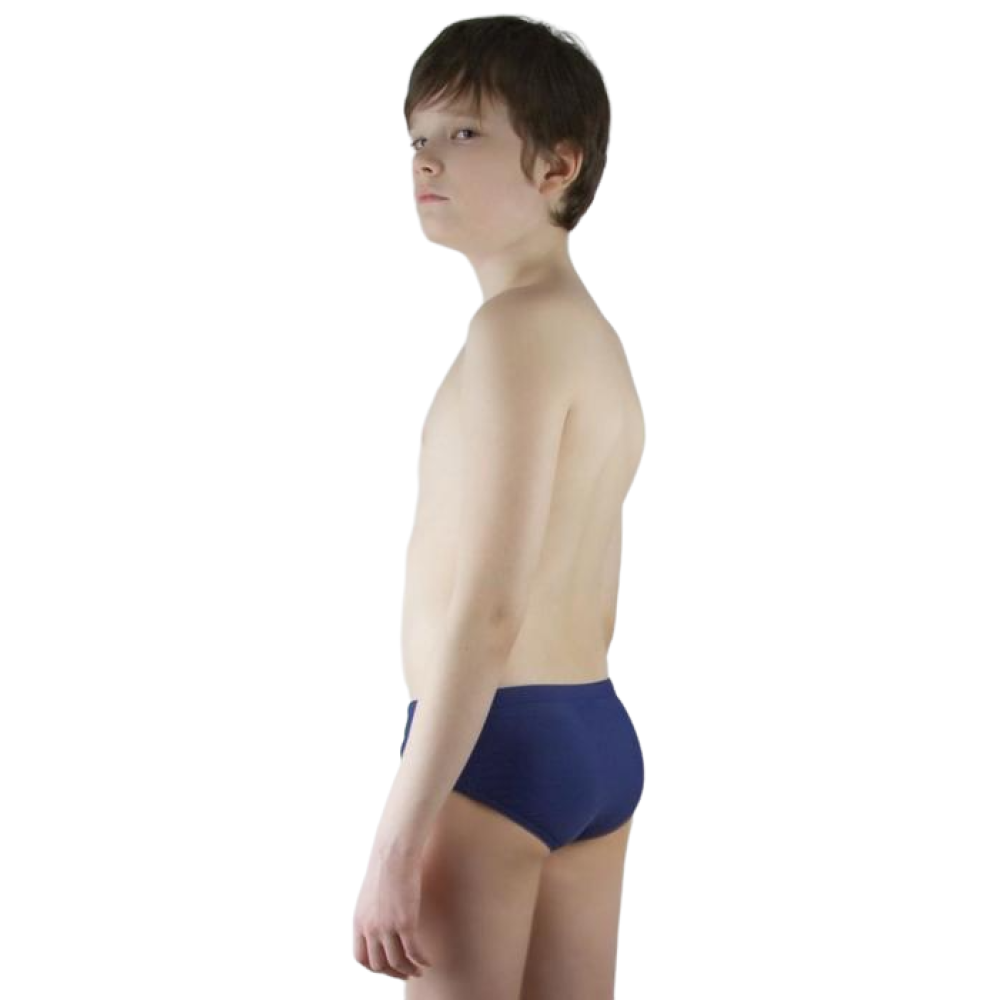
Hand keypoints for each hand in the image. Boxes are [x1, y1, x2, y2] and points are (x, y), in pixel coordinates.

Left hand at [353, 845, 432, 980]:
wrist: (394, 851)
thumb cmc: (386, 865)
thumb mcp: (371, 893)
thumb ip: (373, 911)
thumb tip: (381, 919)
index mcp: (359, 921)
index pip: (361, 958)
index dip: (375, 967)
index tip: (388, 967)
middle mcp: (369, 928)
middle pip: (378, 965)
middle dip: (393, 972)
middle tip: (406, 972)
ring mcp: (386, 927)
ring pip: (397, 962)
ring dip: (409, 970)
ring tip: (420, 970)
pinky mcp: (405, 922)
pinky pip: (413, 952)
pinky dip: (422, 960)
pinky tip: (428, 961)